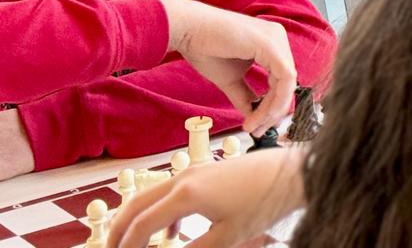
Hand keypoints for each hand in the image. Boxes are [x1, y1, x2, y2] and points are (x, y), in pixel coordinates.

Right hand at [107, 149, 304, 247]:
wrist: (292, 172)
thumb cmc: (262, 203)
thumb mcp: (226, 237)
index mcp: (185, 194)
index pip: (142, 227)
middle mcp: (184, 177)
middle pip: (136, 205)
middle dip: (120, 232)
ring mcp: (194, 171)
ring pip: (151, 196)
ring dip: (138, 220)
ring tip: (135, 247)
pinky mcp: (205, 171)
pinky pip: (170, 192)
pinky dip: (160, 213)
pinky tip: (172, 235)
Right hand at [160, 0, 297, 134]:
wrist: (188, 31)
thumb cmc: (205, 48)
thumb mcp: (231, 79)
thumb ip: (245, 96)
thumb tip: (253, 117)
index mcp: (271, 44)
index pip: (282, 79)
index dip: (273, 106)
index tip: (258, 125)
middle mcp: (278, 38)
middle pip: (288, 82)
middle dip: (274, 111)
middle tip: (258, 129)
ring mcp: (276, 39)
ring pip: (288, 83)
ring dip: (272, 110)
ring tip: (254, 125)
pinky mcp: (270, 44)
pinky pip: (284, 78)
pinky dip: (274, 101)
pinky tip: (257, 115)